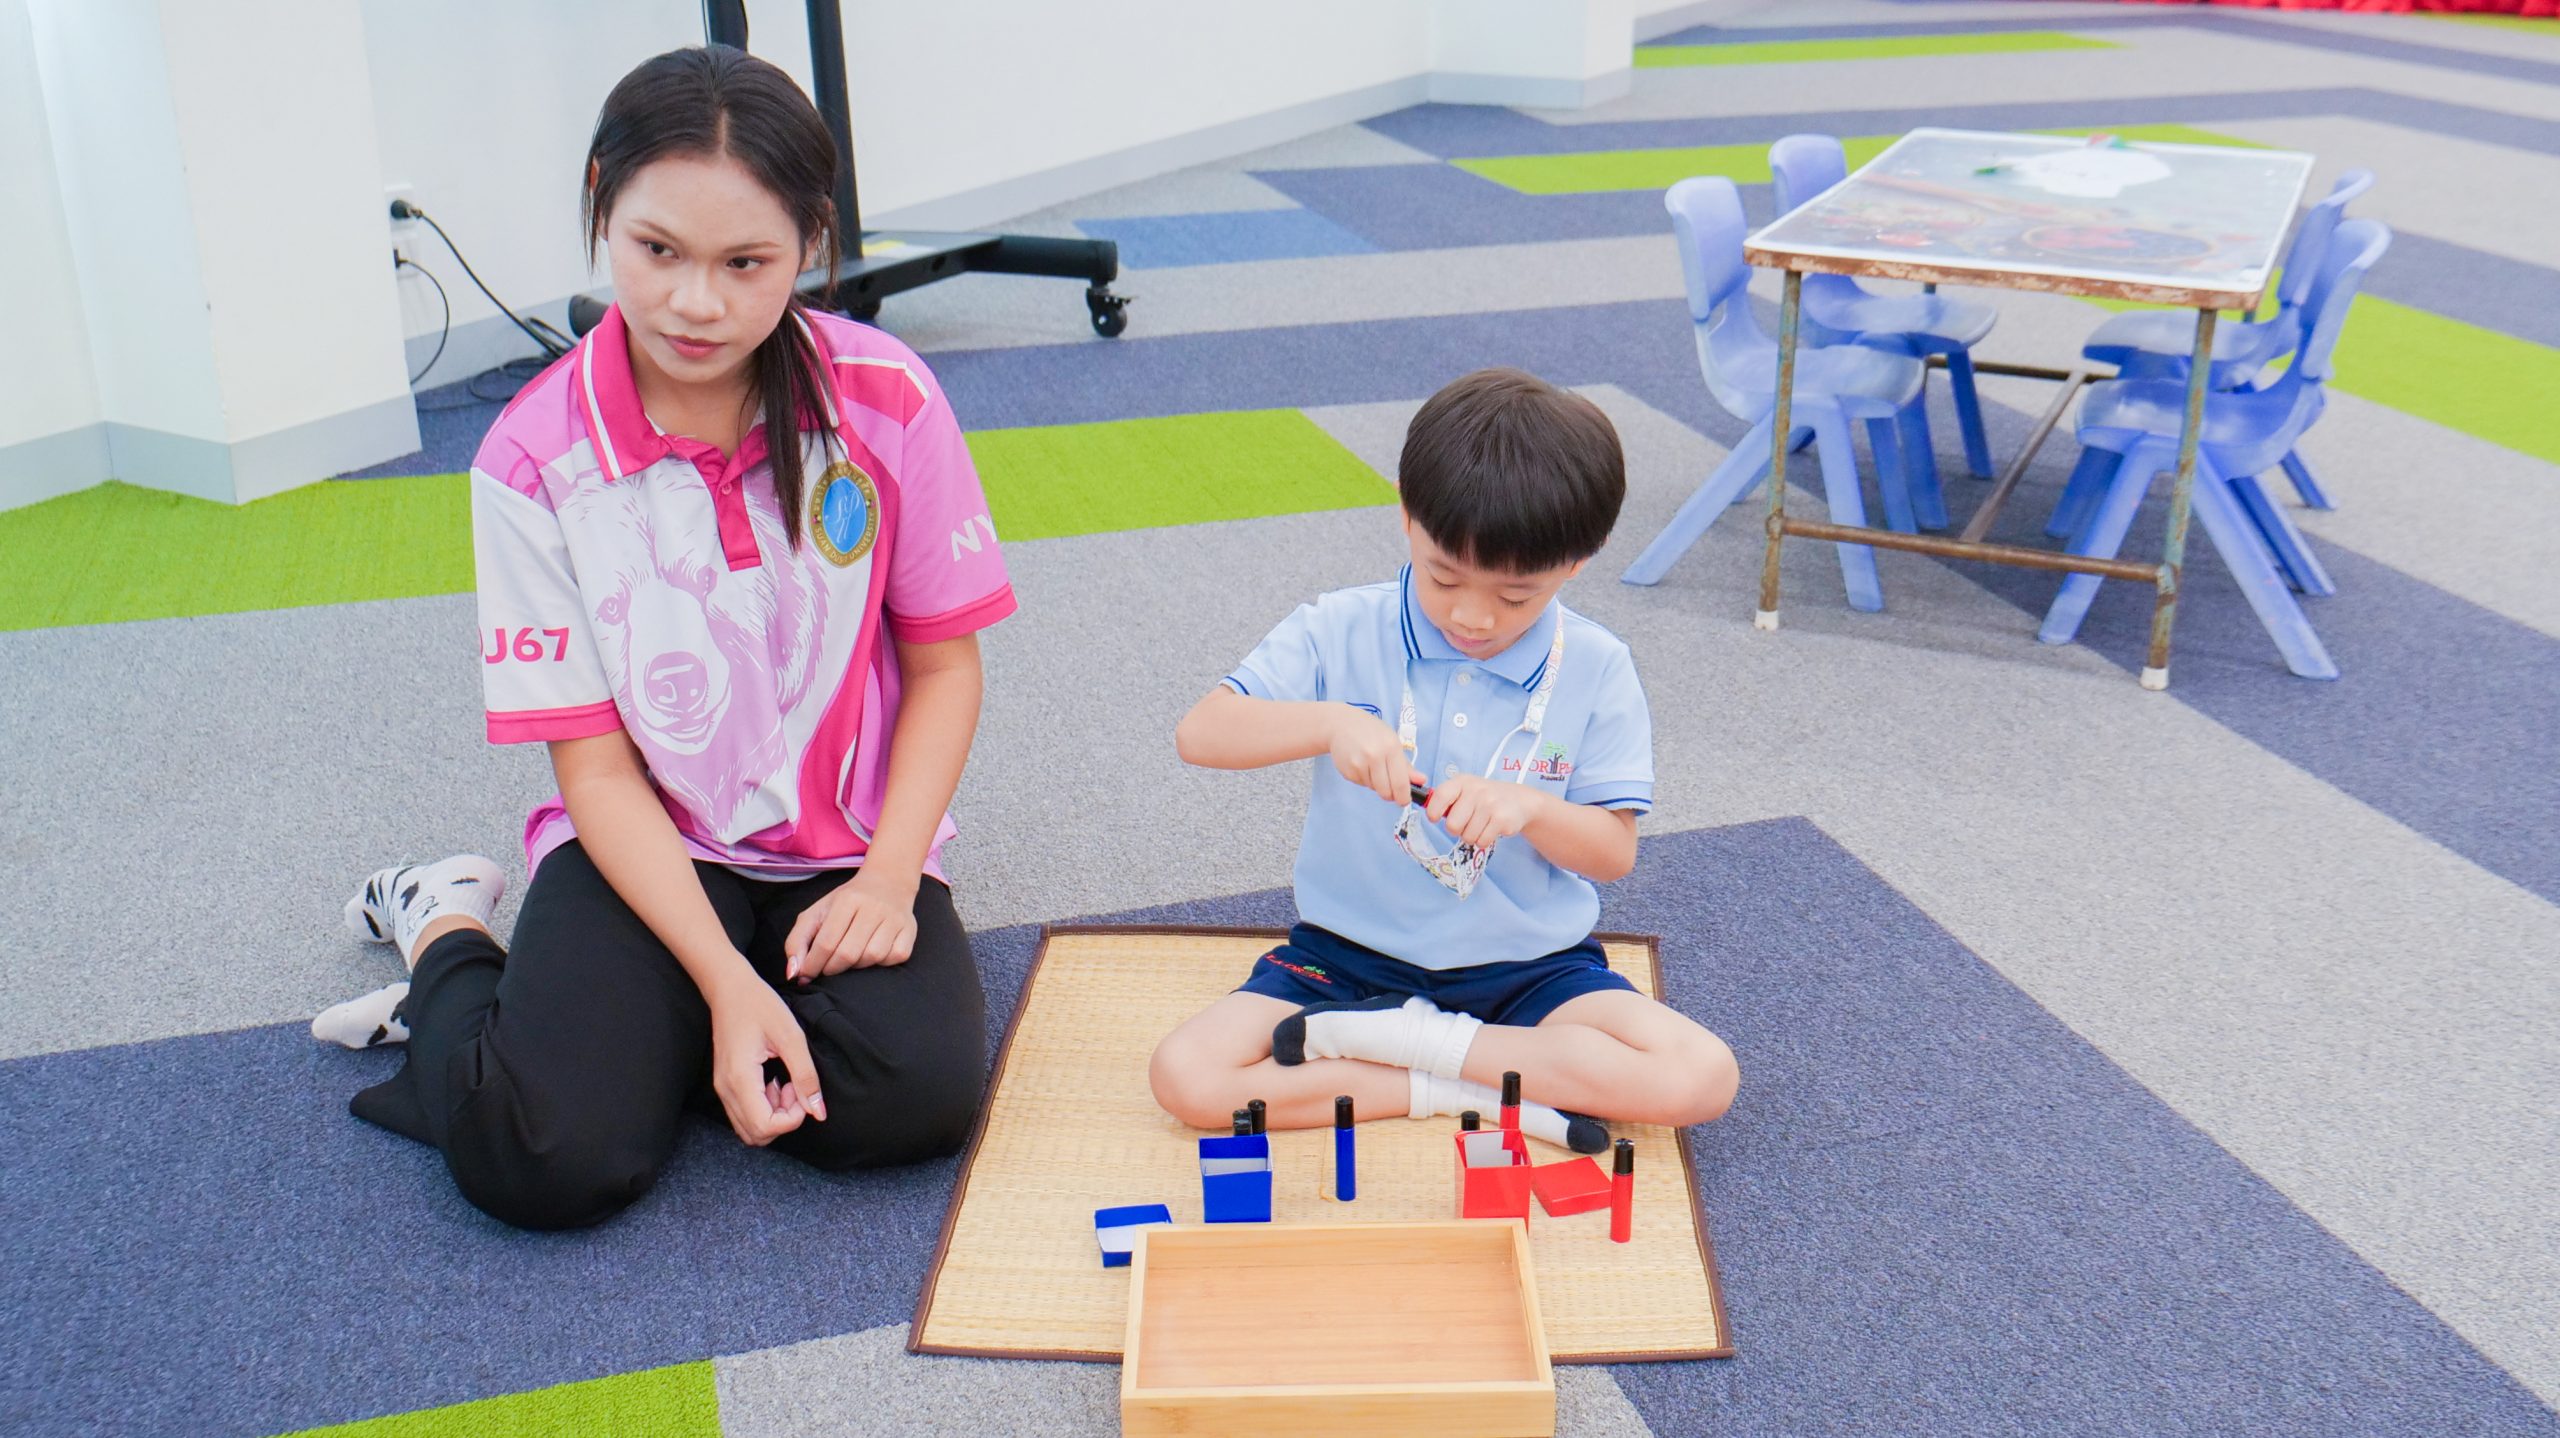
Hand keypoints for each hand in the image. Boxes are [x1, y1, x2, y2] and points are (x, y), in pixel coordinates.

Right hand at [707, 974, 825, 1145]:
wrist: (729, 988)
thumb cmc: (760, 1005)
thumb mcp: (791, 1036)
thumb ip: (806, 1076)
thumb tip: (818, 1112)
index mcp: (740, 1079)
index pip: (765, 1127)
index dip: (792, 1119)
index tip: (801, 1092)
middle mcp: (726, 1090)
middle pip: (756, 1135)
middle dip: (784, 1119)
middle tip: (796, 1089)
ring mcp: (722, 1089)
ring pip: (750, 1128)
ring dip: (775, 1115)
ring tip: (787, 1084)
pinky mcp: (726, 1085)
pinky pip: (745, 1114)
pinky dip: (765, 1108)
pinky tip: (776, 1082)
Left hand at [784, 866, 920, 980]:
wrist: (887, 882)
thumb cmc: (846, 903)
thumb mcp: (817, 912)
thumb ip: (797, 940)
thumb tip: (793, 973)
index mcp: (847, 899)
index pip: (826, 942)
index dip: (812, 965)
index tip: (805, 975)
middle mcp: (874, 907)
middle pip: (848, 953)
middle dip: (831, 969)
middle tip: (826, 969)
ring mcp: (895, 918)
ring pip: (871, 958)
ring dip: (856, 966)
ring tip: (849, 958)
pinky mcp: (910, 930)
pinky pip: (894, 958)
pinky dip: (880, 962)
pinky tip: (872, 953)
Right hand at [1328, 706, 1423, 804]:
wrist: (1341, 724)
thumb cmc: (1371, 732)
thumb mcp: (1393, 742)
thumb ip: (1406, 766)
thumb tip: (1422, 781)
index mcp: (1391, 748)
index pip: (1400, 783)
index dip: (1404, 797)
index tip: (1404, 800)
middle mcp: (1374, 755)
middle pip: (1386, 792)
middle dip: (1390, 794)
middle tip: (1389, 785)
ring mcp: (1359, 763)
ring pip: (1373, 788)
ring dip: (1376, 784)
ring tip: (1372, 766)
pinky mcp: (1347, 770)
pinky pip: (1361, 784)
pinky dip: (1364, 779)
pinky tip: (1361, 764)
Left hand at [1426, 774, 1542, 849]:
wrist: (1519, 800)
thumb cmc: (1485, 798)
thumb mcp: (1465, 790)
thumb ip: (1446, 799)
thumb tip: (1426, 808)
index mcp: (1462, 782)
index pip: (1440, 797)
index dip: (1433, 812)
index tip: (1434, 818)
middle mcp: (1476, 790)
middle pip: (1452, 825)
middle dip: (1457, 830)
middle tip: (1467, 823)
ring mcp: (1490, 804)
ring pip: (1467, 837)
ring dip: (1472, 836)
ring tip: (1481, 825)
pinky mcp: (1502, 819)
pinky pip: (1481, 841)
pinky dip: (1484, 840)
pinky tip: (1491, 829)